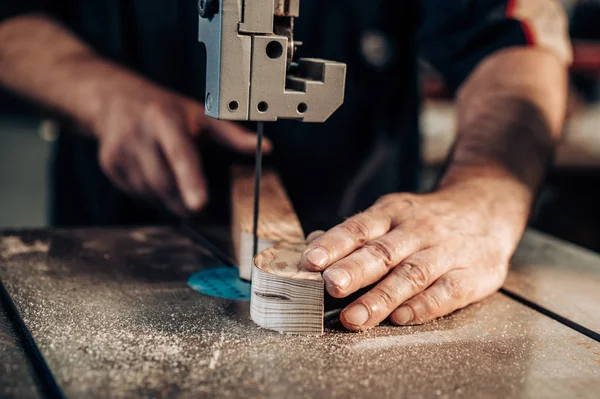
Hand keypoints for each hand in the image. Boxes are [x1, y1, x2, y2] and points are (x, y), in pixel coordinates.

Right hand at [93, 78, 270, 216]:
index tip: (200, 204)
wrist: (114, 99)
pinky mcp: (109, 165)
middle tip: (199, 204)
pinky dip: (152, 195)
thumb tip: (265, 148)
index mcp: (163, 118)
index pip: (180, 154)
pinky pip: (137, 194)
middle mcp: (138, 133)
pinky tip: (155, 175)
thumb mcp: (201, 113)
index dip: (190, 181)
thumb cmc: (166, 108)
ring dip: (168, 198)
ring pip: (150, 193)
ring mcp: (119, 150)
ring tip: (173, 178)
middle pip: (164, 183)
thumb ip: (233, 134)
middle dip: (184, 201)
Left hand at [302, 188, 522, 330]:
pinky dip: (423, 307)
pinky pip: (447, 292)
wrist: (488, 206)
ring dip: (381, 298)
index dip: (334, 244)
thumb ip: (355, 233)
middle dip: (354, 270)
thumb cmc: (427, 218)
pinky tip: (400, 318)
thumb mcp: (391, 213)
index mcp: (393, 213)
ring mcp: (446, 252)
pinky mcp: (473, 275)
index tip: (311, 262)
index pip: (359, 228)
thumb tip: (313, 247)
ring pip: (411, 275)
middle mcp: (418, 231)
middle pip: (383, 252)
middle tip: (331, 285)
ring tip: (354, 317)